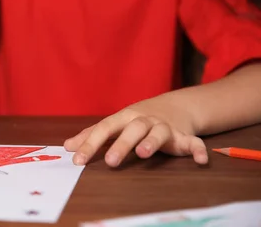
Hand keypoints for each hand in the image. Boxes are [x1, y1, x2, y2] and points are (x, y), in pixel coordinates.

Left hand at [63, 104, 208, 166]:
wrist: (172, 107)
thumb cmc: (134, 121)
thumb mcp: (114, 126)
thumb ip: (92, 136)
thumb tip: (67, 146)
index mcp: (123, 118)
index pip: (104, 129)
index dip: (90, 144)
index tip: (77, 160)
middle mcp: (144, 120)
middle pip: (132, 129)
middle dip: (122, 145)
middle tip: (110, 162)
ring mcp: (164, 127)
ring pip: (159, 132)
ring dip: (152, 142)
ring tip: (144, 154)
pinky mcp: (184, 136)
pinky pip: (193, 142)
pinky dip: (198, 149)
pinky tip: (201, 160)